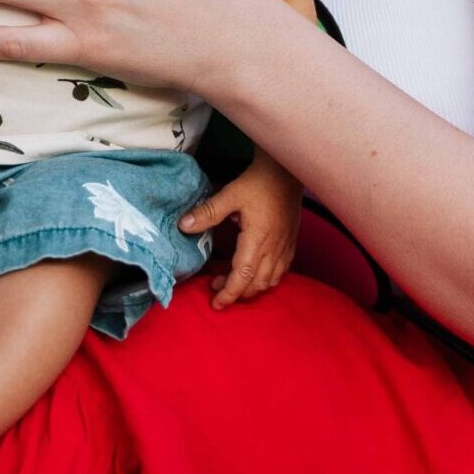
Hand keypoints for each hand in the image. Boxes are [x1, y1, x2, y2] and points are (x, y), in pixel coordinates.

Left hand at [179, 153, 301, 307]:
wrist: (287, 170)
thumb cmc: (259, 181)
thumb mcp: (230, 194)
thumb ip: (208, 212)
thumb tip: (183, 225)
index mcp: (257, 239)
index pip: (242, 276)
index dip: (229, 293)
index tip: (216, 303)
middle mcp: (273, 248)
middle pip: (256, 284)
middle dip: (236, 293)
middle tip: (216, 289)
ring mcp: (284, 247)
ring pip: (270, 281)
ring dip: (251, 288)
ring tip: (232, 282)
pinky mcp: (290, 243)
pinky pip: (281, 271)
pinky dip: (267, 279)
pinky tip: (256, 273)